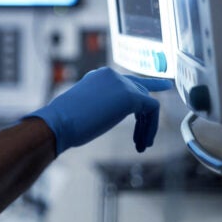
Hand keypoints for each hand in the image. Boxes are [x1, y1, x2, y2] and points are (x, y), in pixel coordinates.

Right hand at [25, 67, 172, 154]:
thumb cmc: (65, 122)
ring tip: (142, 146)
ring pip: (148, 103)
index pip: (127, 81)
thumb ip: (102, 105)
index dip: (143, 90)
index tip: (161, 90)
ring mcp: (121, 83)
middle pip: (140, 92)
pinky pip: (152, 109)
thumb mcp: (86, 108)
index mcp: (99, 76)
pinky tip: (143, 142)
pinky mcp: (130, 95)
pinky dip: (151, 127)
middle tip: (144, 140)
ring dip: (147, 127)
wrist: (59, 122)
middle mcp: (112, 75)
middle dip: (146, 117)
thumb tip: (109, 114)